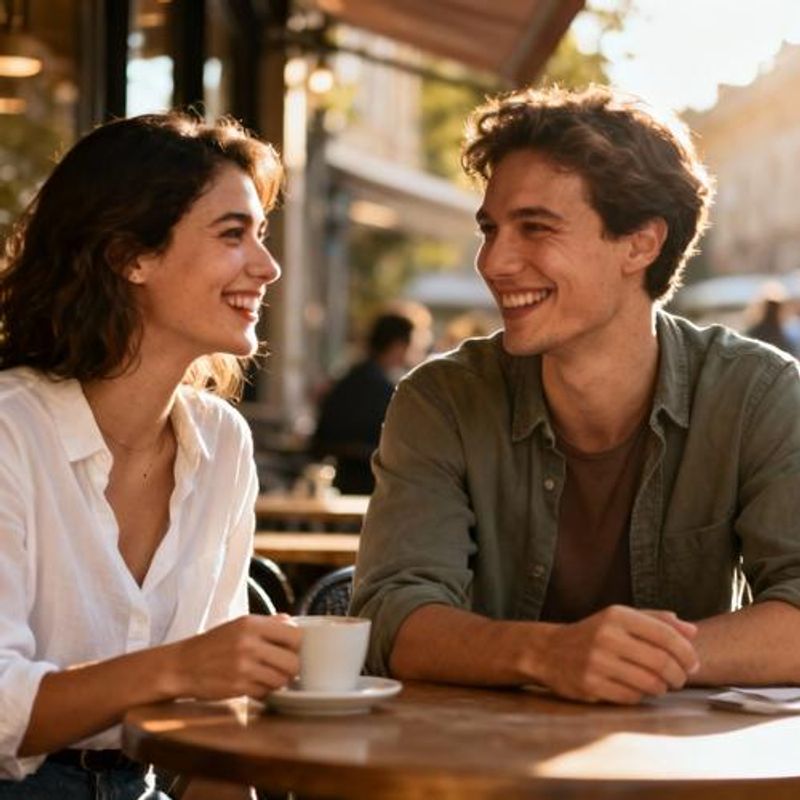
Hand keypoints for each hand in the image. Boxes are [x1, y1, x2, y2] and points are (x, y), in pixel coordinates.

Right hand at [167, 614, 301, 699]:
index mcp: (252, 623)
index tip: (292, 650)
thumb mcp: (239, 625)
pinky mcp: (238, 687)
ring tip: (267, 676)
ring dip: (278, 681)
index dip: (298, 645)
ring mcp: (243, 667)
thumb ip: (268, 623)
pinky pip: (265, 692)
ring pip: (281, 680)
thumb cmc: (213, 644)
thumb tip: (292, 622)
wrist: (181, 666)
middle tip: (284, 668)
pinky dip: (264, 691)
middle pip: (293, 662)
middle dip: (292, 668)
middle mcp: (249, 643)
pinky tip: (254, 684)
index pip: (295, 635)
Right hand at [540, 605, 698, 703]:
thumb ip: (656, 621)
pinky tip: (638, 689)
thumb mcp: (620, 618)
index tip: (693, 663)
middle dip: (679, 675)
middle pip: (661, 662)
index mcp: (617, 615)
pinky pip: (632, 697)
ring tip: (660, 685)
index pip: (665, 635)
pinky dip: (642, 696)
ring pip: (650, 683)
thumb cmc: (593, 634)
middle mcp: (607, 636)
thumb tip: (692, 631)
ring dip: (662, 688)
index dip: (687, 652)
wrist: (549, 651)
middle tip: (680, 679)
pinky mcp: (591, 685)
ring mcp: (597, 662)